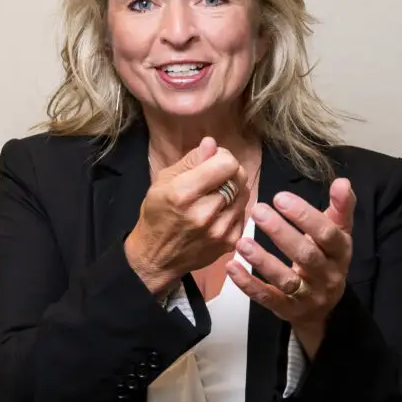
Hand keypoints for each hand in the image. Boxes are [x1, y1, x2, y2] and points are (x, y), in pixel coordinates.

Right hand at [125, 138, 250, 297]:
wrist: (157, 257)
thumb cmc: (156, 215)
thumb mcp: (163, 182)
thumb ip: (191, 161)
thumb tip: (212, 144)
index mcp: (183, 193)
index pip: (226, 163)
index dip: (222, 157)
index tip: (213, 161)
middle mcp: (204, 212)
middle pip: (239, 177)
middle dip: (229, 172)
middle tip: (216, 177)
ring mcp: (219, 230)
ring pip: (245, 194)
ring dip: (234, 190)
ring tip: (216, 195)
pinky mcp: (230, 242)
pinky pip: (244, 213)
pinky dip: (234, 209)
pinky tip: (218, 212)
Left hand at [226, 178, 356, 356]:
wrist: (322, 308)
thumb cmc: (325, 259)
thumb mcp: (337, 235)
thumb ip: (340, 209)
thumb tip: (343, 181)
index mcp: (341, 253)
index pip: (327, 233)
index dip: (305, 216)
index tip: (280, 197)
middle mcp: (328, 276)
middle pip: (306, 255)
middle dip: (281, 233)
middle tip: (258, 210)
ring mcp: (308, 296)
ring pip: (286, 280)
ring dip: (262, 260)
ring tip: (241, 242)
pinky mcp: (287, 310)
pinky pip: (267, 298)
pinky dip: (248, 284)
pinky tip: (232, 267)